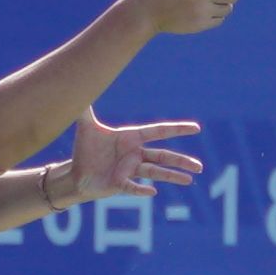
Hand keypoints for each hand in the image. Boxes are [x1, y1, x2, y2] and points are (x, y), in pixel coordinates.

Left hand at [64, 107, 203, 203]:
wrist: (75, 173)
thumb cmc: (85, 149)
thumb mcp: (86, 126)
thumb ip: (86, 107)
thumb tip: (81, 82)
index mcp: (131, 138)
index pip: (158, 131)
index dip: (177, 129)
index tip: (196, 128)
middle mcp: (134, 154)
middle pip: (163, 155)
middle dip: (181, 160)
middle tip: (200, 166)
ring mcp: (129, 170)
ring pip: (155, 172)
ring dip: (172, 176)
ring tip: (190, 179)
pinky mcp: (119, 184)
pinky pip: (132, 187)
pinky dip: (141, 189)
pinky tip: (152, 192)